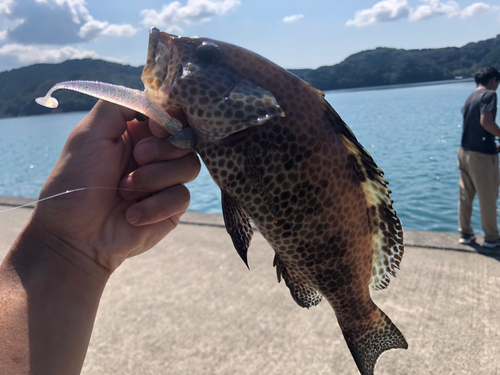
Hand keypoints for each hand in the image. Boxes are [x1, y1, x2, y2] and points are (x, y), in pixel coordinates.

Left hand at [28, 100, 199, 272]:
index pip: (170, 114)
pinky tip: (131, 215)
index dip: (169, 118)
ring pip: (190, 166)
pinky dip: (155, 205)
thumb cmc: (75, 183)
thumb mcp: (88, 133)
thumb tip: (151, 98)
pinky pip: (182, 197)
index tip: (154, 127)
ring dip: (155, 178)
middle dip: (162, 149)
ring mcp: (165, 181)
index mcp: (136, 133)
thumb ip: (117, 105)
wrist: (75, 236)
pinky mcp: (172, 208)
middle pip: (186, 138)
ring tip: (124, 191)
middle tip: (137, 158)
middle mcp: (154, 155)